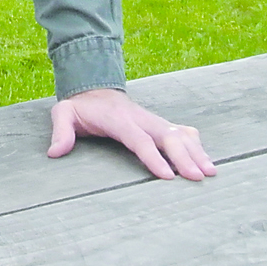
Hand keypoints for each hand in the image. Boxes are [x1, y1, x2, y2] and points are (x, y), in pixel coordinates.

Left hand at [48, 88, 215, 180]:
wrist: (93, 88)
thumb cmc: (80, 107)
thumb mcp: (64, 114)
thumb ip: (61, 132)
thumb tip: (54, 153)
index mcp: (119, 119)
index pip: (139, 139)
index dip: (153, 157)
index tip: (167, 175)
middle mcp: (141, 119)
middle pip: (167, 137)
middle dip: (185, 157)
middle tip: (199, 177)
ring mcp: (153, 121)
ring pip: (180, 135)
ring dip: (196, 152)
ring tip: (211, 173)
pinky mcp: (159, 124)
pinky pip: (182, 132)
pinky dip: (196, 144)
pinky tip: (207, 159)